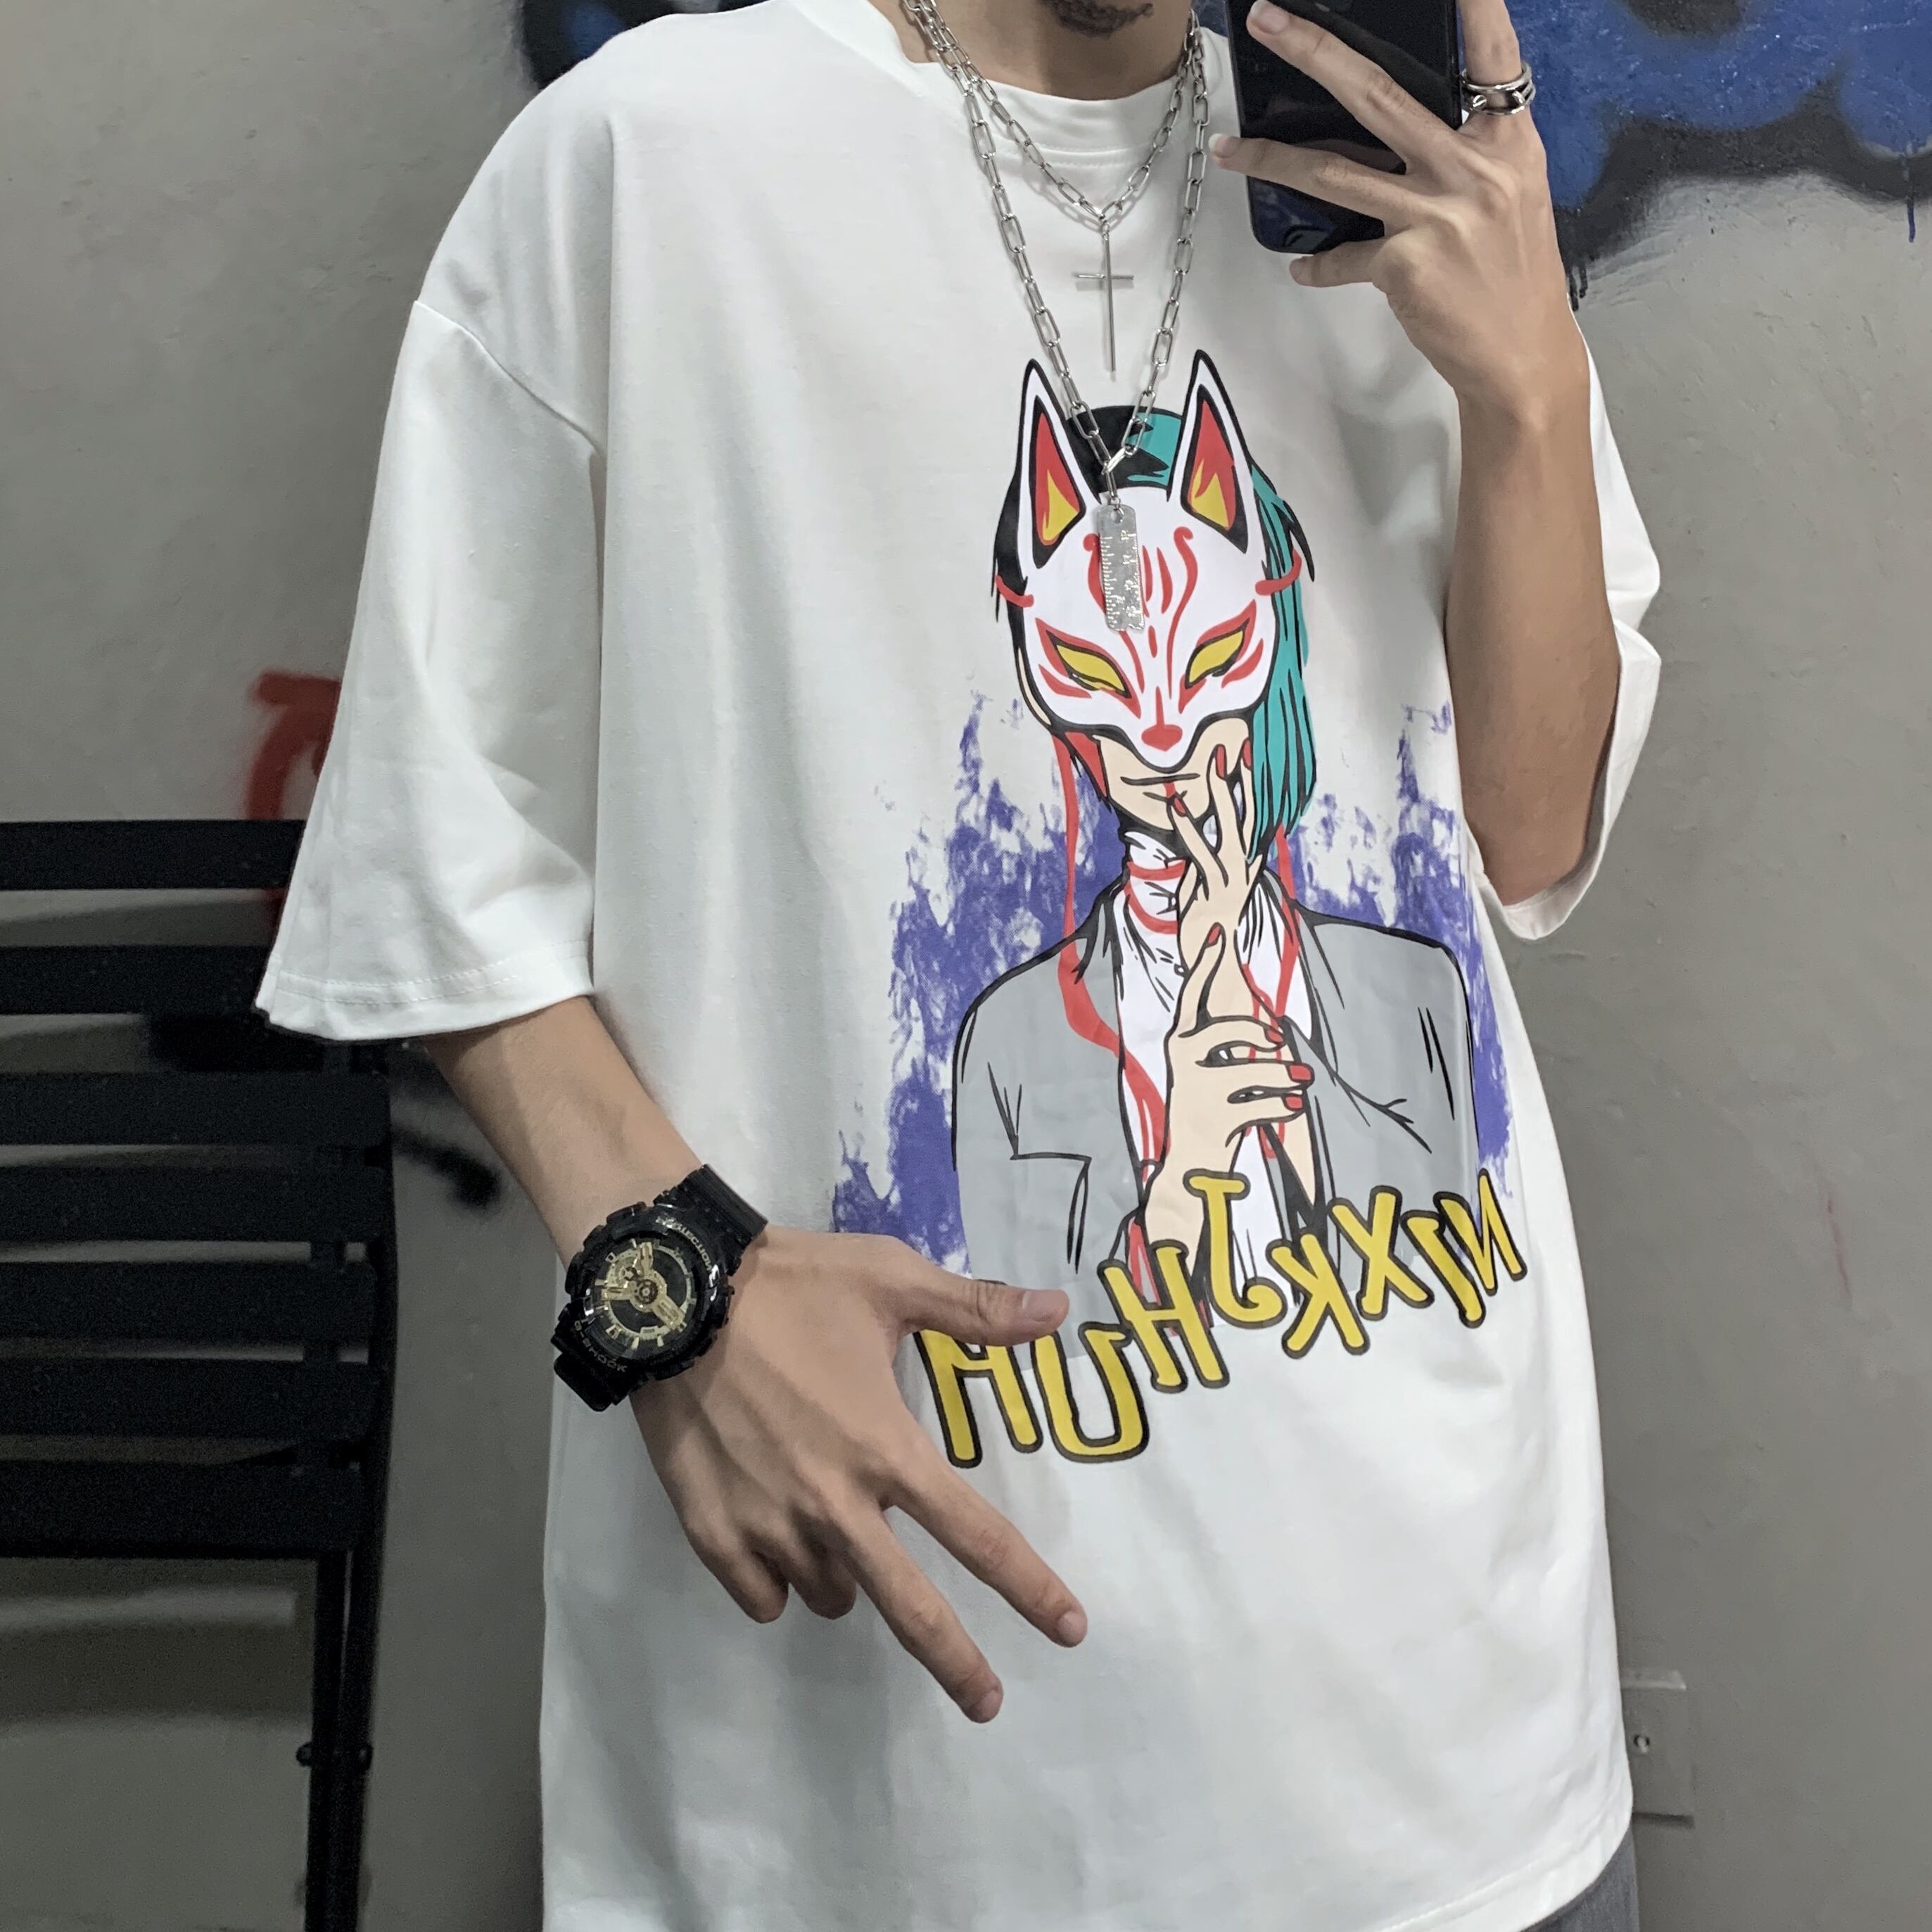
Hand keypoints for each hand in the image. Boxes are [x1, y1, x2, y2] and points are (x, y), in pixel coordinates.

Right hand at [631, 1225, 1086, 1720]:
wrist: (673, 1293)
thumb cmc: (792, 1283)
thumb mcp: (892, 1277)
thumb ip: (977, 1308)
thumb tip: (1059, 1311)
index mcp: (887, 1448)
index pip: (977, 1535)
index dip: (1029, 1587)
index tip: (1069, 1630)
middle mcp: (836, 1504)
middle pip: (911, 1610)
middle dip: (957, 1664)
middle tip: (987, 1704)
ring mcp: (770, 1526)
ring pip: (831, 1595)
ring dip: (849, 1580)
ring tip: (839, 1534)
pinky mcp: (711, 1533)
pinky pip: (763, 1597)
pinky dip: (778, 1583)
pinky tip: (778, 1545)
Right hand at [1142, 923, 1310, 1249]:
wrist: (1189, 1170)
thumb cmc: (1208, 1114)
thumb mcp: (1208, 1072)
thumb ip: (1228, 1047)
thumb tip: (1273, 1029)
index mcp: (1179, 1042)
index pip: (1190, 996)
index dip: (1203, 964)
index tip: (1215, 932)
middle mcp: (1183, 1060)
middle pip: (1232, 1029)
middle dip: (1262, 1035)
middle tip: (1281, 1045)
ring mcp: (1197, 1089)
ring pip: (1254, 1069)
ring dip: (1284, 1076)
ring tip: (1300, 1082)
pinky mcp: (1214, 1117)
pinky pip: (1263, 1102)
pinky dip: (1283, 1105)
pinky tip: (1291, 1107)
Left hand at [1166, 740, 1263, 1018]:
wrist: (1214, 957)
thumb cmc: (1208, 918)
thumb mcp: (1213, 881)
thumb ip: (1216, 856)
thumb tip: (1216, 834)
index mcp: (1247, 860)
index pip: (1254, 815)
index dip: (1251, 785)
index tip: (1246, 753)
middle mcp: (1245, 864)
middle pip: (1248, 812)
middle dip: (1242, 779)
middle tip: (1235, 744)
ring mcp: (1232, 876)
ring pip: (1230, 826)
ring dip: (1221, 793)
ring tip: (1214, 762)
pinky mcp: (1212, 888)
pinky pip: (1202, 850)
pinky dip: (1190, 826)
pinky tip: (1178, 803)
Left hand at [1211, 0, 1584, 419]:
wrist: (1520, 355)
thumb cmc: (1513, 276)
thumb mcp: (1511, 194)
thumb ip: (1465, 152)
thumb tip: (1401, 131)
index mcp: (1506, 141)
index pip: (1491, 55)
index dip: (1476, 6)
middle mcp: (1470, 167)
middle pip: (1377, 94)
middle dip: (1313, 52)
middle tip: (1267, 21)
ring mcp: (1434, 214)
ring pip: (1333, 171)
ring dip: (1272, 158)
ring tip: (1230, 148)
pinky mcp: (1403, 264)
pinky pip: (1341, 257)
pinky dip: (1318, 264)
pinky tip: (1305, 268)